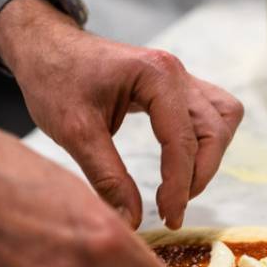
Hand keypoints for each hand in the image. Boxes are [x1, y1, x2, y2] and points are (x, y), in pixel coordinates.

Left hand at [0, 0, 243, 229]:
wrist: (45, 46)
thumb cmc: (55, 79)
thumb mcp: (75, 132)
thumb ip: (107, 177)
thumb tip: (132, 221)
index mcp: (156, 76)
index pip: (182, 140)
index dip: (179, 186)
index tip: (168, 219)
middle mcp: (176, 72)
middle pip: (214, 130)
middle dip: (198, 174)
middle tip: (170, 208)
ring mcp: (180, 77)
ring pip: (222, 119)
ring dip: (209, 156)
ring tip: (179, 187)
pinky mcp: (176, 86)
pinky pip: (211, 113)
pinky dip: (205, 141)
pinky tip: (180, 163)